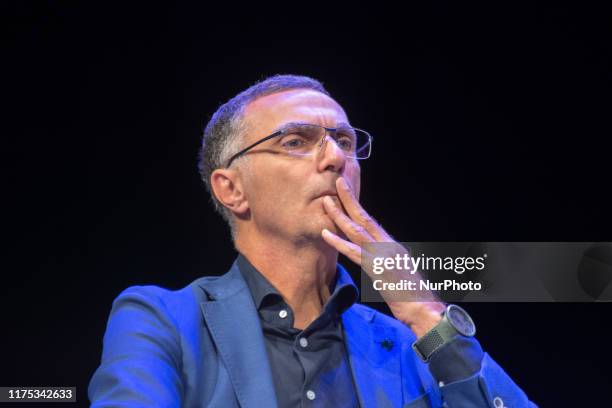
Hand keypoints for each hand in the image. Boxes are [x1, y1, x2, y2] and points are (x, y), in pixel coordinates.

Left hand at [321, 177, 444, 336]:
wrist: (425, 308)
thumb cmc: (412, 295)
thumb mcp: (398, 272)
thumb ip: (385, 260)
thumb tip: (372, 255)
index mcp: (392, 245)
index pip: (371, 221)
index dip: (357, 205)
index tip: (346, 191)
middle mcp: (388, 245)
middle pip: (364, 217)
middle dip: (349, 198)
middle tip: (337, 181)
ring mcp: (383, 255)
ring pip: (357, 230)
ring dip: (339, 215)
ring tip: (325, 201)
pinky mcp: (378, 269)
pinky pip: (354, 253)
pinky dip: (338, 242)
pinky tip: (326, 233)